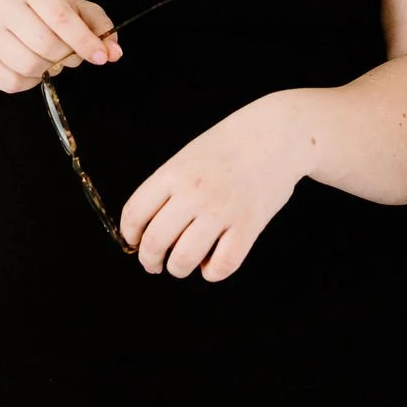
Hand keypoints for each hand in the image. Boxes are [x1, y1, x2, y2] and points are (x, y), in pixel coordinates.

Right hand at [0, 0, 121, 94]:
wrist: (1, 22)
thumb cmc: (46, 17)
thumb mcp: (78, 12)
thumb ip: (100, 28)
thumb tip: (113, 52)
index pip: (61, 17)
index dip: (84, 41)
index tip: (101, 57)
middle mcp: (9, 6)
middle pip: (45, 44)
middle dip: (65, 57)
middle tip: (70, 57)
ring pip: (27, 65)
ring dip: (48, 71)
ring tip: (51, 62)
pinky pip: (12, 82)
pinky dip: (30, 83)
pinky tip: (33, 71)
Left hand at [119, 93, 311, 281]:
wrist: (277, 133)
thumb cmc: (231, 145)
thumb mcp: (189, 155)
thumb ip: (169, 187)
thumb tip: (148, 227)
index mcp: (173, 172)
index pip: (134, 214)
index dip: (130, 235)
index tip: (135, 242)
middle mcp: (193, 193)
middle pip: (155, 242)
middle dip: (149, 260)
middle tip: (154, 263)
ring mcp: (221, 210)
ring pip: (183, 260)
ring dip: (178, 268)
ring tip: (183, 263)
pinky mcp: (248, 226)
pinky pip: (221, 266)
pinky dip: (212, 272)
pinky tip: (212, 263)